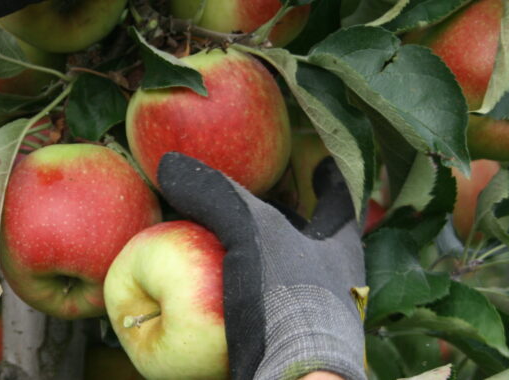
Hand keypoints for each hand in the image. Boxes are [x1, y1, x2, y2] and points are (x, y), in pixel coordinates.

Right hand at [157, 152, 365, 379]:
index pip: (339, 205)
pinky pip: (267, 310)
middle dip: (295, 224)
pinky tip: (218, 299)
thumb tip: (169, 165)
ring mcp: (313, 316)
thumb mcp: (250, 233)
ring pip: (292, 277)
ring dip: (268, 261)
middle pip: (317, 241)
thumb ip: (215, 196)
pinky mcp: (288, 343)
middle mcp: (335, 282)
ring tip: (236, 249)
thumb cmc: (288, 301)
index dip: (329, 182)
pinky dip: (244, 298)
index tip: (322, 167)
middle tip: (269, 204)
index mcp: (338, 249)